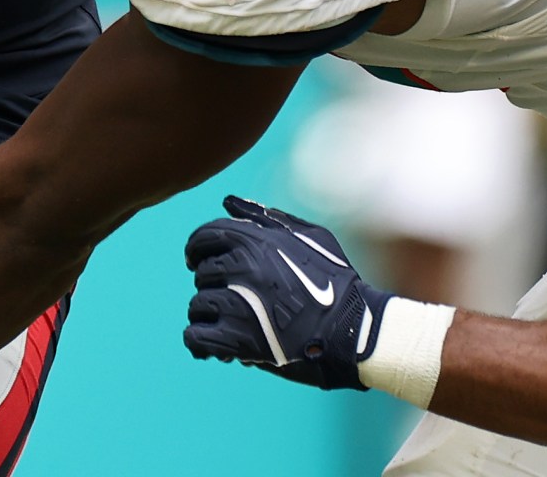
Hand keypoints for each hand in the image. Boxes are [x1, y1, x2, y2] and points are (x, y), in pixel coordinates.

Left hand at [183, 197, 389, 389]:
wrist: (351, 327)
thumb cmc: (333, 279)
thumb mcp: (308, 235)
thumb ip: (265, 217)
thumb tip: (228, 201)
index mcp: (254, 240)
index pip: (204, 237)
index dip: (197, 249)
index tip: (198, 261)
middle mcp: (241, 268)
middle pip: (201, 273)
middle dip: (213, 285)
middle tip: (233, 297)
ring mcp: (237, 304)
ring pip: (197, 305)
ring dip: (211, 315)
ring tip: (232, 322)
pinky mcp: (236, 340)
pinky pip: (195, 337)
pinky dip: (200, 342)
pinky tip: (217, 344)